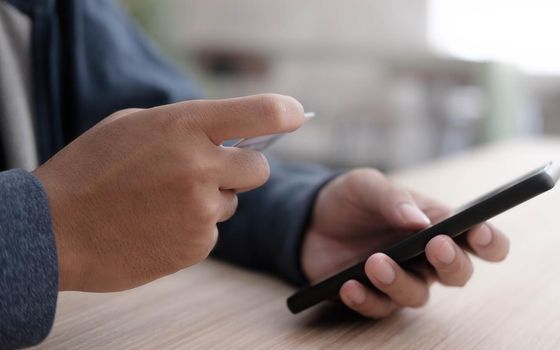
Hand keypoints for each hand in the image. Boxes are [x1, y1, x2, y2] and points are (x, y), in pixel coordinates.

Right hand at [33, 94, 304, 291]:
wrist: (53, 231)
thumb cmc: (91, 169)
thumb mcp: (135, 126)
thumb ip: (188, 126)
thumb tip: (233, 134)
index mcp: (185, 126)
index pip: (262, 113)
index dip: (286, 113)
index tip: (295, 115)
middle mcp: (201, 166)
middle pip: (260, 169)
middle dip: (243, 169)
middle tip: (215, 170)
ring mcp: (201, 210)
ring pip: (233, 202)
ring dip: (211, 200)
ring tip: (163, 201)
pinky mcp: (197, 245)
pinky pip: (212, 230)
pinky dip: (193, 228)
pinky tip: (157, 225)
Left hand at [301, 169, 508, 317]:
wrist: (309, 220)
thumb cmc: (351, 200)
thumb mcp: (366, 185)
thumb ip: (393, 198)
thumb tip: (418, 220)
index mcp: (437, 225)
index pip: (479, 239)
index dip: (488, 240)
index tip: (479, 233)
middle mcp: (426, 258)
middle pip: (458, 274)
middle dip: (452, 263)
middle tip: (435, 246)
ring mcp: (401, 280)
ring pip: (417, 296)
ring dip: (399, 281)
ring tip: (374, 262)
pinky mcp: (373, 297)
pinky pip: (379, 308)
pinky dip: (365, 299)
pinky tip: (349, 285)